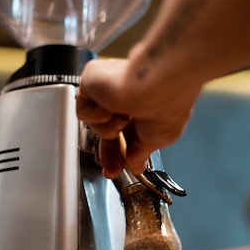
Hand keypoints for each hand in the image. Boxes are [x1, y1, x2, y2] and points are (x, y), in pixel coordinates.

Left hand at [76, 51, 199, 177]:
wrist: (154, 85)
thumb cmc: (165, 104)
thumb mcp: (157, 139)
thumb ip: (141, 153)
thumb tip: (137, 166)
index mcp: (147, 106)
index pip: (129, 133)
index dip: (123, 153)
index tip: (120, 168)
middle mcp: (129, 94)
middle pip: (109, 129)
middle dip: (110, 151)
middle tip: (111, 168)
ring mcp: (110, 86)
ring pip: (96, 123)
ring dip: (108, 129)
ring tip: (123, 119)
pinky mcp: (92, 80)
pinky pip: (83, 111)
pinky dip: (96, 116)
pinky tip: (111, 108)